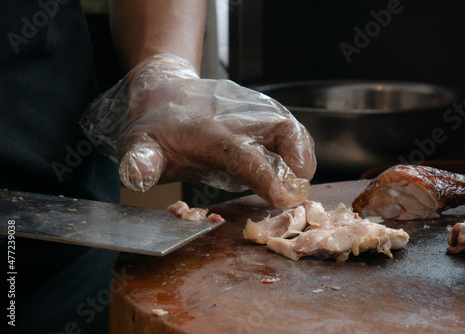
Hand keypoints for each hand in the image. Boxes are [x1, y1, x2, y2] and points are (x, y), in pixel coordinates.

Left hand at [82, 54, 315, 207]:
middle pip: (282, 131)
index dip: (268, 178)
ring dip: (302, 154)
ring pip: (290, 127)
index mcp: (210, 133)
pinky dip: (297, 146)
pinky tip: (292, 163)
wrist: (163, 89)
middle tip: (299, 190)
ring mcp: (250, 110)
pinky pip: (286, 125)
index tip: (284, 199)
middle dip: (298, 161)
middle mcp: (237, 118)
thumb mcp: (139, 144)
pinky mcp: (258, 109)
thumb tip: (139, 176)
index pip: (246, 156)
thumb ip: (141, 161)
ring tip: (300, 180)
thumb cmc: (154, 126)